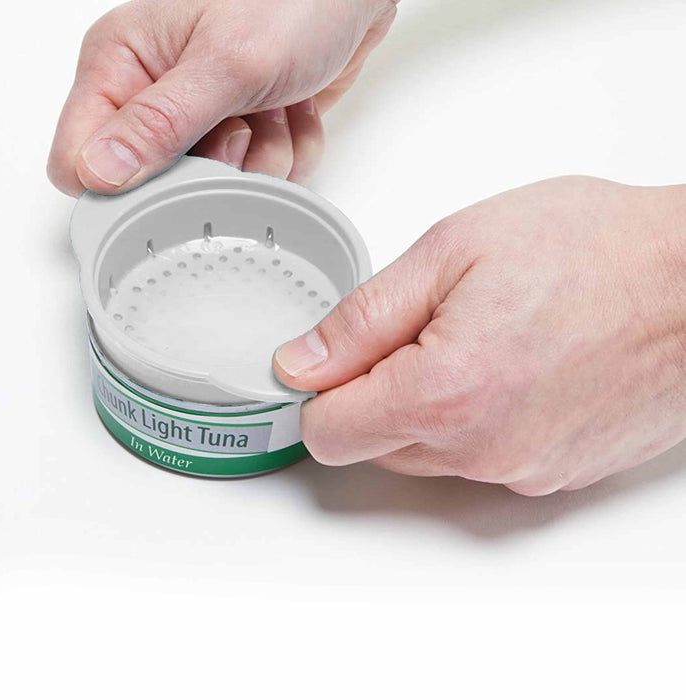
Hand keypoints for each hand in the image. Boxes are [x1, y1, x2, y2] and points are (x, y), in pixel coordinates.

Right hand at [47, 0, 396, 195]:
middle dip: (215, 167)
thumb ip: (161, 124)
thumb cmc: (292, 2)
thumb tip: (99, 172)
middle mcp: (156, 92)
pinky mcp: (245, 129)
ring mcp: (204, 115)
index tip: (177, 179)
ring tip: (276, 106)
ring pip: (219, 184)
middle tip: (242, 127)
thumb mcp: (224, 64)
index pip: (81, 157)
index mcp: (122, 61)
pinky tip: (296, 110)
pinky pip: (261, 175)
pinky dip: (289, 150)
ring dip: (264, 155)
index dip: (123, 186)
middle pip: (161, 182)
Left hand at [273, 177, 685, 494]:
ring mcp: (521, 470)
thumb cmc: (592, 249)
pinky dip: (475, 421)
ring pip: (425, 456)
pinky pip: (479, 459)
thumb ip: (362, 320)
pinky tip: (513, 367)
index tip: (336, 358)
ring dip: (427, 406)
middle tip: (423, 330)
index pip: (329, 433)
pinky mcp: (553, 475)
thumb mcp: (453, 253)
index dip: (321, 390)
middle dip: (377, 393)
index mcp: (443, 393)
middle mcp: (479, 450)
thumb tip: (300, 364)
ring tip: (478, 340)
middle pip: (374, 446)